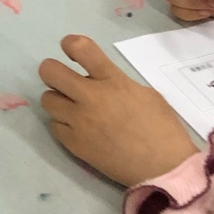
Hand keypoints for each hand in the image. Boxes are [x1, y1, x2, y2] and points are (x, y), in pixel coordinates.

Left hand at [39, 34, 199, 187]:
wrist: (167, 170)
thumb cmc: (163, 130)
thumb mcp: (146, 94)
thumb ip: (118, 82)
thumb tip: (100, 81)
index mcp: (113, 81)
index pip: (80, 47)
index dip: (69, 44)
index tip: (71, 52)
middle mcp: (91, 97)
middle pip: (49, 71)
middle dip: (53, 72)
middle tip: (65, 82)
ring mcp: (80, 121)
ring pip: (47, 99)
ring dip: (58, 101)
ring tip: (73, 109)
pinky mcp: (75, 144)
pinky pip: (54, 126)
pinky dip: (63, 126)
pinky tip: (78, 130)